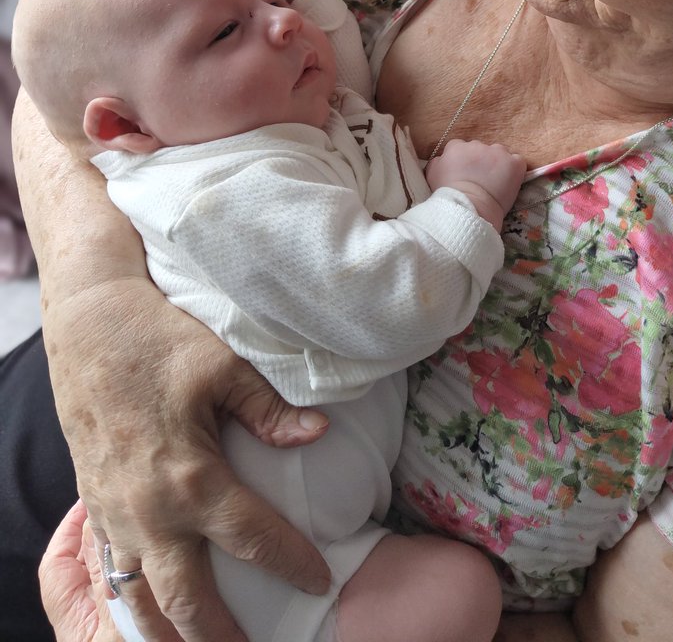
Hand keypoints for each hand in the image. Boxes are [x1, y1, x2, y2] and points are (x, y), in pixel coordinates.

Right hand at [47, 278, 331, 641]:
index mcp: (191, 479)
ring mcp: (116, 512)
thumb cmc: (158, 339)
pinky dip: (134, 596)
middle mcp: (150, 511)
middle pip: (187, 599)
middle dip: (218, 635)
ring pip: (140, 597)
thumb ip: (270, 409)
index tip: (321, 579)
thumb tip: (319, 433)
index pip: (254, 540)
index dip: (292, 563)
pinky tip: (151, 603)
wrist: (88, 324)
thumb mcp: (223, 366)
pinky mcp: (95, 502)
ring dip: (169, 629)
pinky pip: (114, 568)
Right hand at [426, 140, 525, 231]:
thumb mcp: (432, 176)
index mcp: (456, 147)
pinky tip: (509, 183)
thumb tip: (443, 159)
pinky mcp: (514, 163)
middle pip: (481, 149)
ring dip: (498, 164)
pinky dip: (514, 171)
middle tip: (480, 179)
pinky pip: (517, 162)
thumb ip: (438, 161)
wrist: (470, 209)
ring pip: (499, 153)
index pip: (460, 147)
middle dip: (481, 161)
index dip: (464, 161)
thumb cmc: (448, 197)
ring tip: (495, 182)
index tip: (465, 173)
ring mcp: (497, 152)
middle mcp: (477, 145)